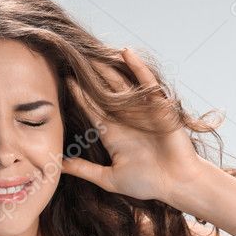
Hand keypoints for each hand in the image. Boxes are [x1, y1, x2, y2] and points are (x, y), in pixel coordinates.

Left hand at [60, 47, 205, 205]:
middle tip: (74, 58)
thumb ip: (84, 169)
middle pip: (103, 92)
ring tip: (94, 52)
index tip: (64, 79)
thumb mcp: (109, 178)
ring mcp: (141, 110)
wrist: (177, 183)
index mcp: (112, 134)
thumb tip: (57, 167)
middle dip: (90, 77)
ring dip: (108, 68)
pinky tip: (125, 52)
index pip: (91, 109)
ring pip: (121, 83)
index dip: (78, 95)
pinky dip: (136, 67)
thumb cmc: (146, 183)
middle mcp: (124, 119)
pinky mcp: (158, 106)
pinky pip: (145, 82)